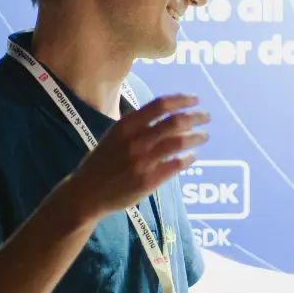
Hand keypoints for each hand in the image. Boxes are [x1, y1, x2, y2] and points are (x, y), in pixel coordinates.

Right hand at [62, 94, 208, 222]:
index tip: (195, 99)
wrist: (86, 193)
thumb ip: (137, 125)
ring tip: (204, 135)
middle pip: (174, 122)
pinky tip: (192, 156)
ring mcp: (142, 161)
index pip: (160, 105)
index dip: (182, 99)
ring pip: (178, 142)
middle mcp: (135, 141)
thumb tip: (168, 113)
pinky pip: (176, 165)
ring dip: (196, 136)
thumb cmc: (102, 162)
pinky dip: (188, 158)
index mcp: (126, 126)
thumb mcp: (114, 136)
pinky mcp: (148, 180)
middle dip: (195, 117)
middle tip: (207, 117)